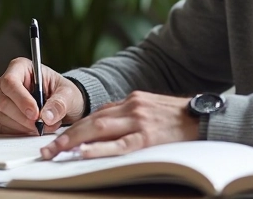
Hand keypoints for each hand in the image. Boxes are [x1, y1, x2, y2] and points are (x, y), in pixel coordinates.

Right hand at [0, 57, 84, 134]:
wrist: (63, 106)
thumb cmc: (62, 93)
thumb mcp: (68, 93)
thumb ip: (59, 103)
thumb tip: (47, 116)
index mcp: (20, 67)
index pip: (10, 82)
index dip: (21, 99)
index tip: (35, 113)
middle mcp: (6, 83)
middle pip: (2, 102)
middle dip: (23, 118)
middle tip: (41, 124)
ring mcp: (0, 100)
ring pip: (1, 117)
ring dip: (23, 127)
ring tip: (43, 126)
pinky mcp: (0, 117)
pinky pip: (2, 128)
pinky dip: (19, 133)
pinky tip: (33, 130)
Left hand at [40, 91, 198, 159]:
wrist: (205, 117)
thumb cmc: (179, 118)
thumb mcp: (151, 108)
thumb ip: (130, 114)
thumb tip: (106, 126)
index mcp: (132, 100)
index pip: (97, 113)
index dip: (76, 127)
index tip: (58, 138)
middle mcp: (131, 107)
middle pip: (91, 121)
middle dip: (66, 135)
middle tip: (47, 149)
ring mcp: (138, 121)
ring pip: (99, 129)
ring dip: (73, 141)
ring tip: (55, 152)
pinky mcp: (147, 136)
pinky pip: (118, 145)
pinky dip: (98, 148)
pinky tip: (82, 153)